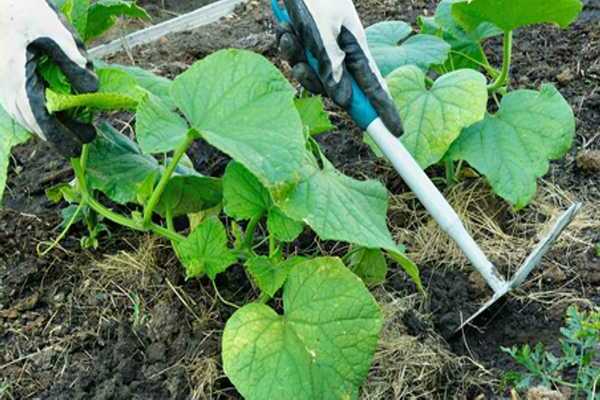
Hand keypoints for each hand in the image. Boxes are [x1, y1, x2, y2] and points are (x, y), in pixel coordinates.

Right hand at [0, 0, 98, 157]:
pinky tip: (58, 115)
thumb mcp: (54, 31)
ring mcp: (5, 84)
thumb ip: (73, 61)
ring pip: (26, 115)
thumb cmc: (25, 10)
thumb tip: (92, 92)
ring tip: (79, 129)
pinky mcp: (8, 80)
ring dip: (50, 125)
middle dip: (60, 134)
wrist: (2, 2)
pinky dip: (40, 114)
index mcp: (17, 77)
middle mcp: (7, 86)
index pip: (38, 117)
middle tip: (88, 137)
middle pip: (33, 121)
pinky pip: (23, 105)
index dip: (57, 136)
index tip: (75, 151)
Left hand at [276, 0, 401, 134]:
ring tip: (290, 35)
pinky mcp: (306, 45)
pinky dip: (287, 46)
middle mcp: (342, 53)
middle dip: (315, 80)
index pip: (375, 87)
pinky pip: (296, 61)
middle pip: (336, 89)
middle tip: (304, 64)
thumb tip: (342, 99)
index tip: (396, 133)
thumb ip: (330, 63)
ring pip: (311, 78)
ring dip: (296, 60)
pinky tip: (285, 26)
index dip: (385, 110)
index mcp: (356, 47)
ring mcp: (323, 50)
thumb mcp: (322, 28)